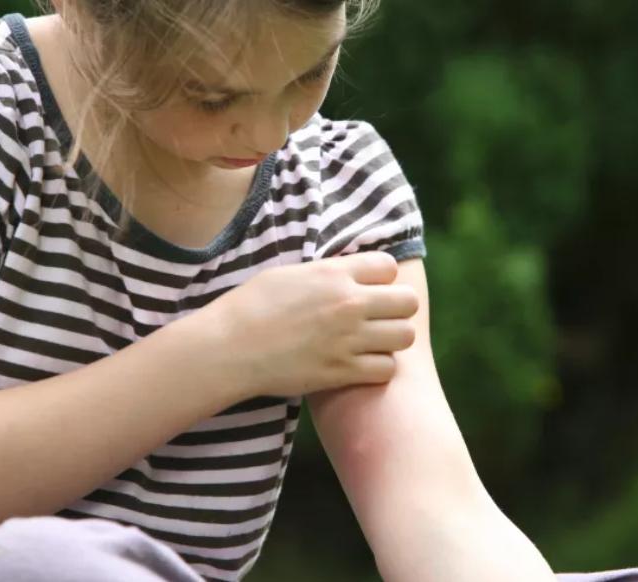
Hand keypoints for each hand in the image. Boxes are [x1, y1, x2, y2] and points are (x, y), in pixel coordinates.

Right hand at [194, 252, 419, 398]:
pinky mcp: (342, 371)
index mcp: (334, 274)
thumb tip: (348, 274)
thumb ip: (327, 273)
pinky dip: (379, 368)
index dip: (382, 278)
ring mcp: (349, 339)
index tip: (369, 288)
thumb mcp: (289, 275)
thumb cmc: (250, 307)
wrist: (229, 348)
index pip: (389, 266)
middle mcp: (349, 303)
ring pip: (405, 336)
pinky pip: (387, 369)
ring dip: (393, 339)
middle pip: (408, 301)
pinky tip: (361, 365)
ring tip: (373, 342)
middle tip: (380, 318)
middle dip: (398, 308)